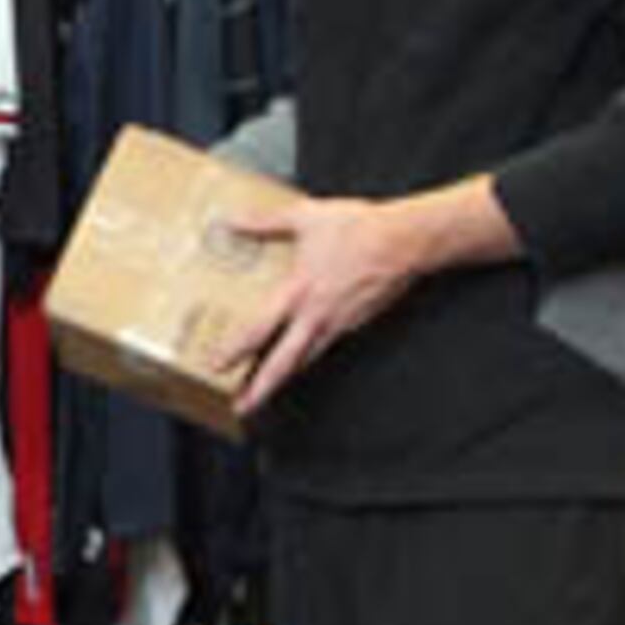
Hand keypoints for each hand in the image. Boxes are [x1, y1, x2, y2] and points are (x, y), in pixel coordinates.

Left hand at [221, 186, 494, 416]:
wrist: (407, 240)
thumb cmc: (359, 228)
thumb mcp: (305, 217)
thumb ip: (264, 222)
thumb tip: (230, 220)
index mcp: (298, 292)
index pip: (258, 330)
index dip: (235, 350)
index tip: (216, 365)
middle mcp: (316, 316)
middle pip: (283, 362)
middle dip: (261, 388)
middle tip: (242, 407)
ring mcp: (339, 323)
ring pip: (306, 358)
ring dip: (284, 376)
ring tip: (264, 390)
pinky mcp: (356, 323)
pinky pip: (326, 345)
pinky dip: (309, 355)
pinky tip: (301, 356)